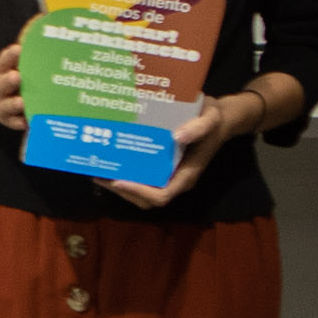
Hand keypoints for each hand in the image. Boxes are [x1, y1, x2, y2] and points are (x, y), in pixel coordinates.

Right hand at [0, 39, 25, 132]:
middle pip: (1, 85)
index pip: (3, 62)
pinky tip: (29, 122)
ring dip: (14, 104)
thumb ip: (20, 60)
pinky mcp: (8, 120)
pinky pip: (15, 123)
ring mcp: (0, 106)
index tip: (17, 49)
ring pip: (6, 106)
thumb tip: (43, 43)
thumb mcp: (8, 66)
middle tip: (16, 76)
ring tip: (21, 102)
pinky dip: (21, 123)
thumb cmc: (5, 77)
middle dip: (8, 81)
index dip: (10, 56)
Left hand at [103, 90, 248, 208]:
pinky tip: (111, 160)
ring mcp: (168, 174)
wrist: (219, 119)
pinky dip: (125, 173)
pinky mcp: (161, 166)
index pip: (162, 196)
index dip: (139, 192)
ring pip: (141, 191)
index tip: (118, 181)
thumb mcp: (211, 118)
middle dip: (123, 191)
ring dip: (119, 185)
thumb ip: (199, 127)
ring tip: (98, 171)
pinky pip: (142, 177)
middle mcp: (175, 179)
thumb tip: (177, 137)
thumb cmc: (214, 120)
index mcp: (186, 175)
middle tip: (99, 176)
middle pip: (146, 199)